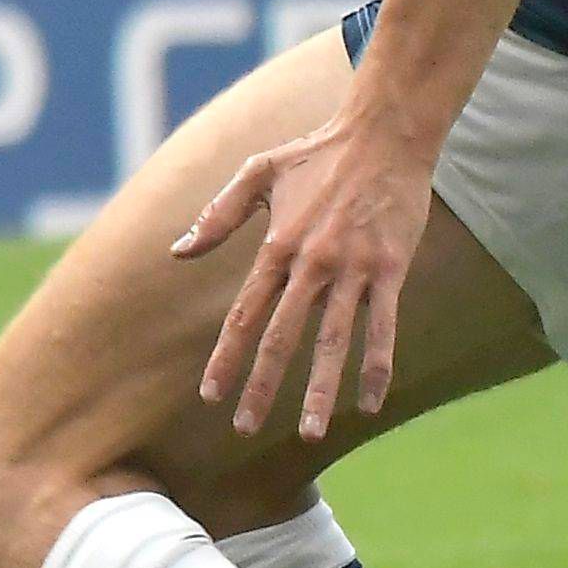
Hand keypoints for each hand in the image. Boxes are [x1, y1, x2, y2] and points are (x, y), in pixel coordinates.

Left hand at [179, 102, 441, 447]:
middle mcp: (311, 265)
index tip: (210, 395)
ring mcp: (353, 269)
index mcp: (276, 247)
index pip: (244, 316)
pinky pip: (383, 327)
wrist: (383, 135)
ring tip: (310, 432)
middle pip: (280, 338)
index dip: (226, 358)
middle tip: (245, 428)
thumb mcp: (256, 174)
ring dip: (321, 391)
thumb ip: (218, 216)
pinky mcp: (390, 269)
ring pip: (332, 342)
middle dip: (262, 387)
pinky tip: (369, 402)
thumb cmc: (317, 153)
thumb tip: (177, 251)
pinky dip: (376, 367)